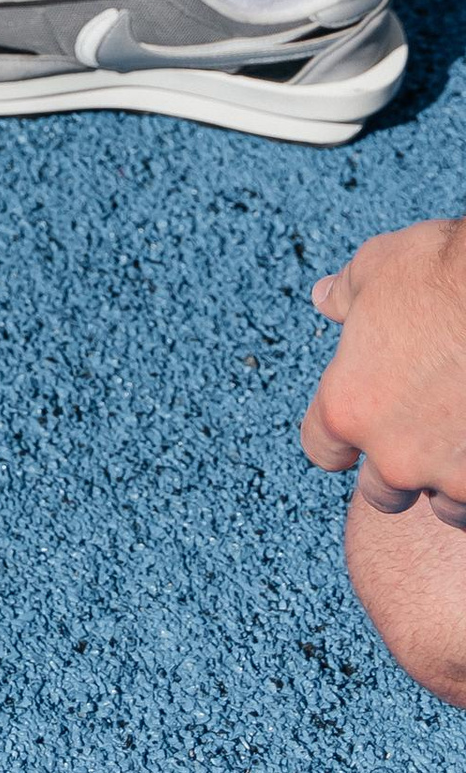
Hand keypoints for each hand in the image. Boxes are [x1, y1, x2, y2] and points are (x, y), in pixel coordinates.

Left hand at [301, 216, 465, 526]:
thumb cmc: (442, 274)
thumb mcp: (376, 268)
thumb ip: (345, 296)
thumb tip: (326, 298)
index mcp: (349, 406)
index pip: (321, 449)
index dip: (336, 438)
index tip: (356, 422)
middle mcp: (395, 454)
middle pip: (380, 491)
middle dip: (395, 465)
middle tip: (419, 427)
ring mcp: (452, 474)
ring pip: (442, 504)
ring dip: (445, 476)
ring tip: (459, 434)